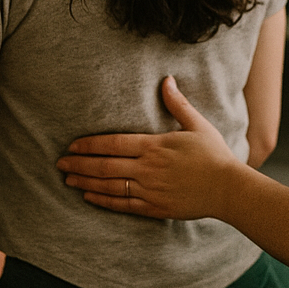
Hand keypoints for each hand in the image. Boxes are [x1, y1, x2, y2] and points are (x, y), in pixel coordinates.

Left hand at [57, 77, 239, 220]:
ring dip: (86, 183)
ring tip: (68, 180)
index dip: (89, 145)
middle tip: (59, 163)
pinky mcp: (155, 207)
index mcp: (155, 146)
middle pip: (104, 166)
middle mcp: (147, 168)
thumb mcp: (197, 125)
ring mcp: (149, 189)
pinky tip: (89, 197)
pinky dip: (103, 201)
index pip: (113, 143)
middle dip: (79, 164)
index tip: (72, 146)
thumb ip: (177, 104)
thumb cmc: (214, 155)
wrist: (228, 188)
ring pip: (109, 186)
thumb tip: (167, 80)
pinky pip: (122, 205)